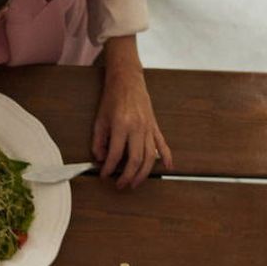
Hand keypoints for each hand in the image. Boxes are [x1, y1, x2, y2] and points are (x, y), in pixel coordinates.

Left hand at [92, 65, 171, 188]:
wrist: (128, 80)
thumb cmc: (112, 99)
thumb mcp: (99, 120)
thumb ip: (98, 141)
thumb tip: (100, 159)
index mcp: (122, 125)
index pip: (116, 154)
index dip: (109, 168)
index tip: (104, 175)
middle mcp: (138, 128)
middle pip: (136, 159)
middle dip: (128, 176)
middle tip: (120, 185)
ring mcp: (149, 127)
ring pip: (150, 156)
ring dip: (143, 173)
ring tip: (135, 183)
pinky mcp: (155, 126)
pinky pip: (163, 144)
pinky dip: (167, 157)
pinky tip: (168, 167)